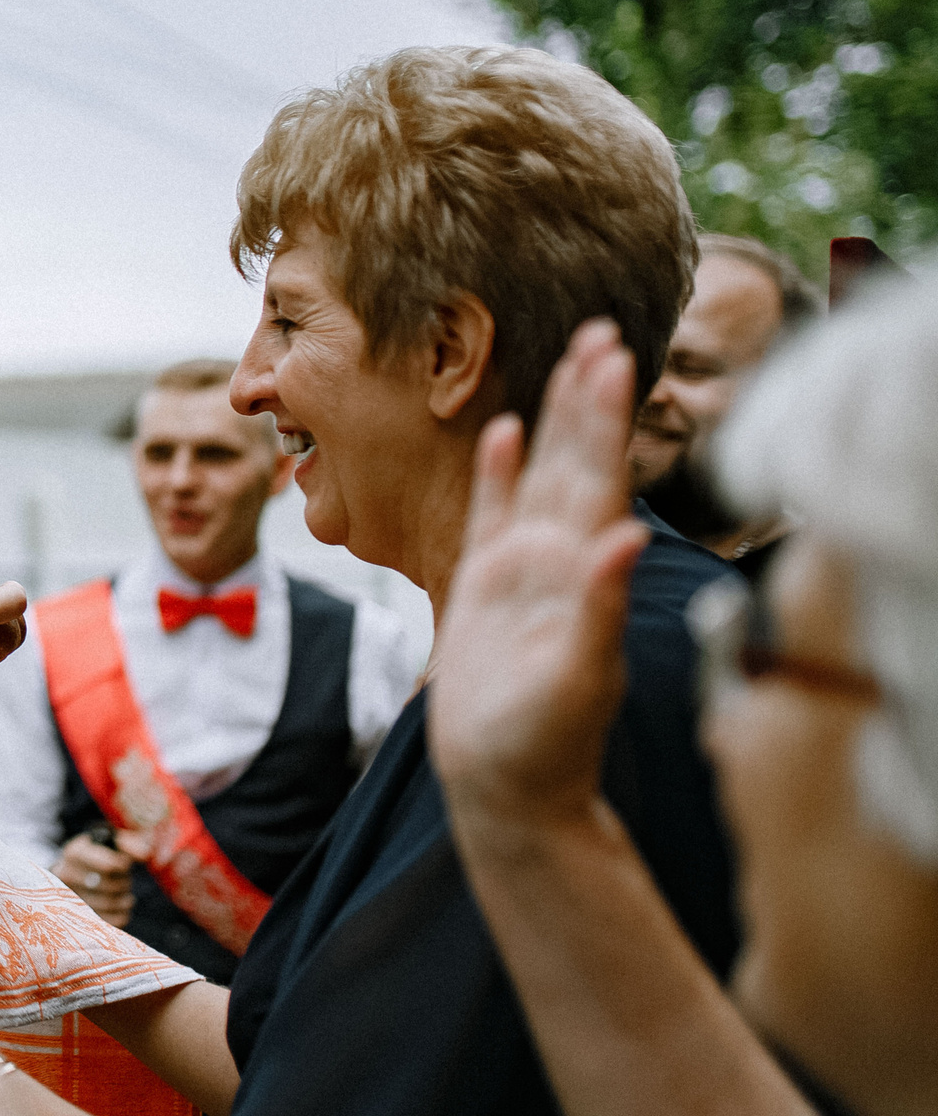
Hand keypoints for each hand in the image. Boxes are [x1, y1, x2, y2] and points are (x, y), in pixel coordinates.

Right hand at [53, 830, 148, 925]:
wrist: (74, 872)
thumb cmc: (99, 854)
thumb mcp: (111, 842)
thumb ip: (130, 843)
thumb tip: (144, 854)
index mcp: (74, 853)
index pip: (109, 865)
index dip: (124, 866)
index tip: (125, 864)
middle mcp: (66, 876)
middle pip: (109, 885)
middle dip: (124, 882)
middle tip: (125, 878)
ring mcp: (69, 899)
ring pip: (109, 904)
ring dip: (124, 899)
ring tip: (124, 892)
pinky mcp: (79, 918)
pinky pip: (109, 921)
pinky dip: (122, 914)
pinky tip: (121, 906)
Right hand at [427, 320, 649, 839]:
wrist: (508, 785)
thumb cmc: (546, 745)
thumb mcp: (577, 678)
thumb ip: (600, 606)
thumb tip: (627, 536)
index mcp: (582, 570)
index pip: (598, 474)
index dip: (605, 415)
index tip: (614, 353)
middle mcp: (559, 558)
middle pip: (576, 459)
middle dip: (588, 396)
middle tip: (601, 330)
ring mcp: (525, 568)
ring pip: (541, 474)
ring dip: (553, 419)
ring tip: (567, 360)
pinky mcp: (487, 586)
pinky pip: (492, 513)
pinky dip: (498, 470)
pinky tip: (498, 430)